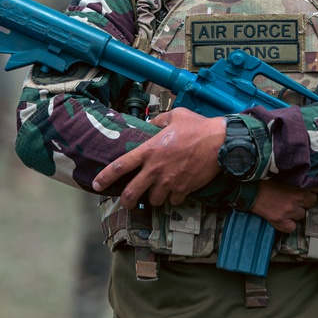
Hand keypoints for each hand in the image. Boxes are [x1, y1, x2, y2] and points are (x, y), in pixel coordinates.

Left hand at [92, 108, 225, 208]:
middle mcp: (156, 169)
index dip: (105, 177)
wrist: (220, 142)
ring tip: (157, 192)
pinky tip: (177, 191)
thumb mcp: (175, 115)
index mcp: (150, 150)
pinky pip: (173, 201)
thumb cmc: (198, 127)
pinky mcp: (183, 189)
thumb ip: (158, 120)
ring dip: (153, 198)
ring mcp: (169, 181)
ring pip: (153, 200)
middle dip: (125, 201)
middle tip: (126, 202)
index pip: (120, 166)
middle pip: (131, 193)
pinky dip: (173, 198)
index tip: (97, 184)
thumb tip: (150, 122)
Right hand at [251, 181, 317, 232]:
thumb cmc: (265, 181)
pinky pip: (291, 228)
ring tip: (286, 208)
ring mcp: (288, 211)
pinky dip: (288, 225)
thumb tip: (308, 184)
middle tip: (296, 200)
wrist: (250, 190)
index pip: (316, 190)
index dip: (312, 190)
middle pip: (311, 203)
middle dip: (305, 202)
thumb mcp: (284, 178)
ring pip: (301, 216)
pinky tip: (282, 219)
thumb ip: (296, 183)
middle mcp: (295, 199)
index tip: (309, 190)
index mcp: (297, 187)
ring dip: (296, 213)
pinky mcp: (279, 220)